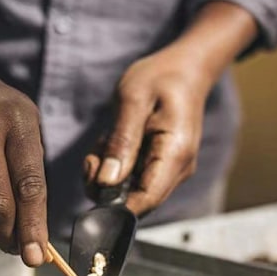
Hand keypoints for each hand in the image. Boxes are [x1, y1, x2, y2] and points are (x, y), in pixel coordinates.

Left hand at [84, 1, 257, 215]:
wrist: (186, 69)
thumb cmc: (161, 77)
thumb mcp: (132, 100)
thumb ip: (120, 142)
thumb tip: (106, 183)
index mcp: (175, 154)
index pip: (145, 201)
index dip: (114, 206)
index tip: (91, 181)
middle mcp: (178, 170)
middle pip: (135, 201)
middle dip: (105, 185)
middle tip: (95, 154)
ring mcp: (171, 171)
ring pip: (130, 192)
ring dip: (108, 173)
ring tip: (107, 140)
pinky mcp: (162, 168)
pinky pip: (133, 181)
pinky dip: (116, 167)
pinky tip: (115, 143)